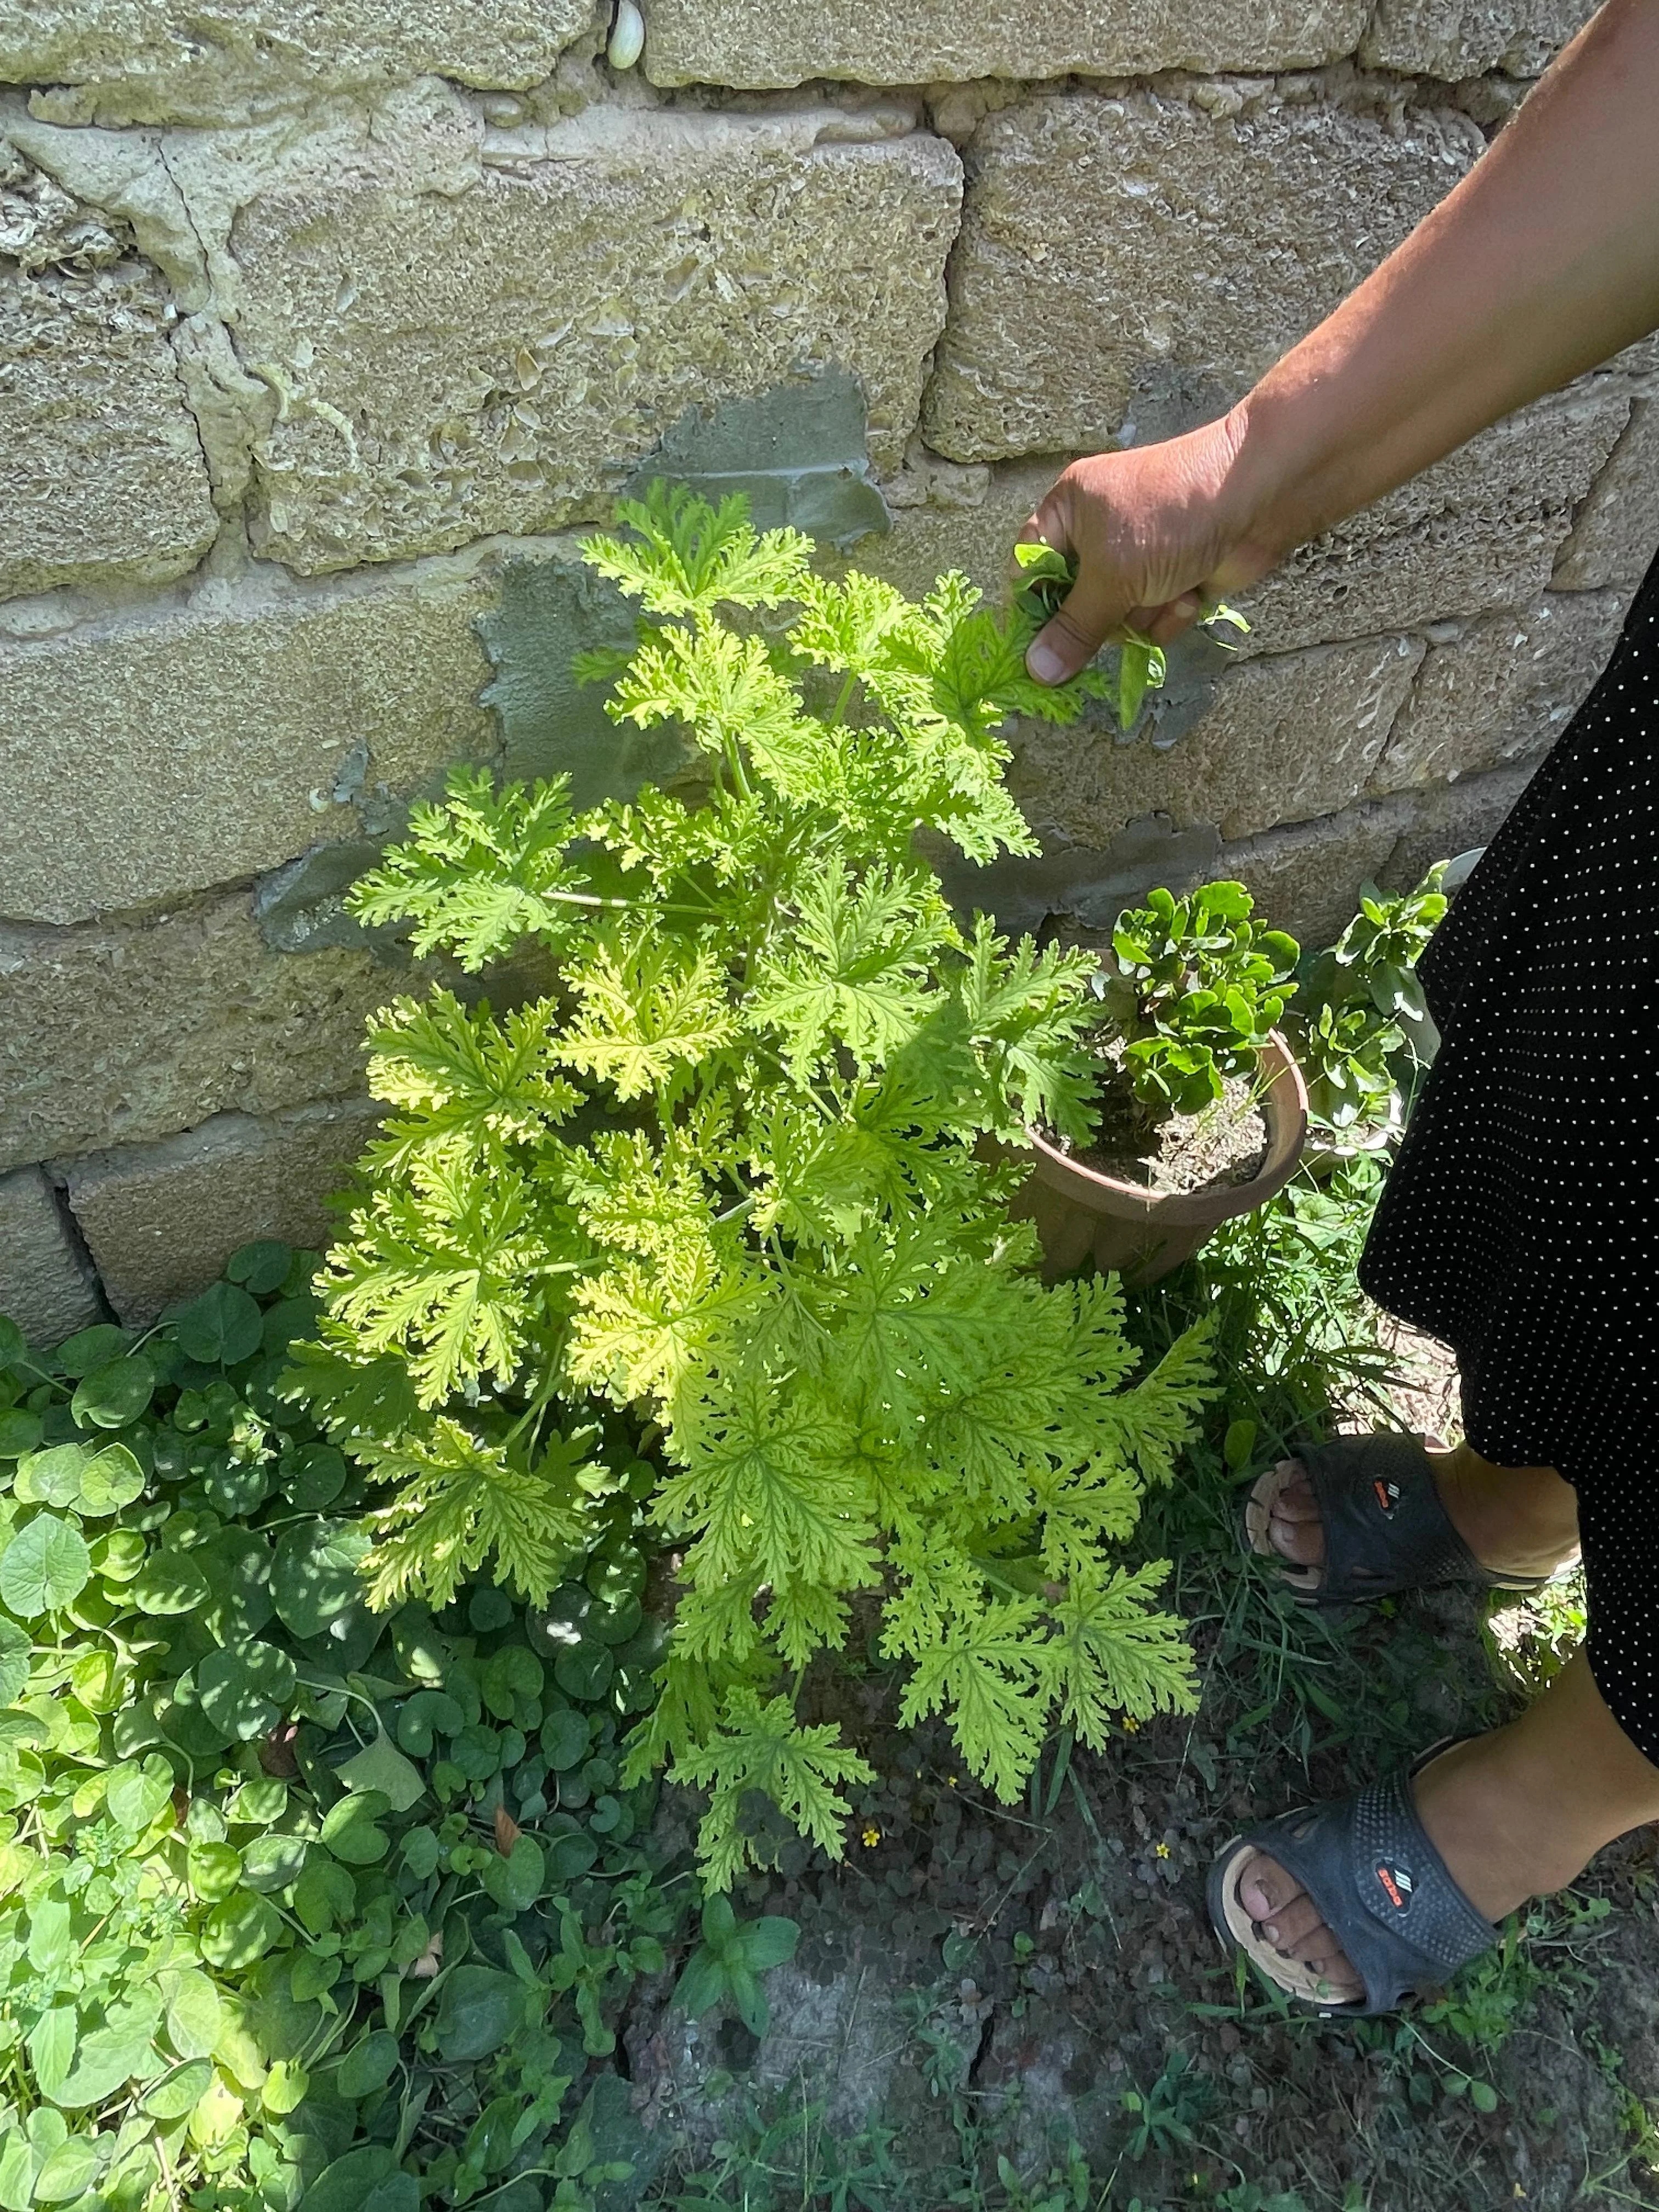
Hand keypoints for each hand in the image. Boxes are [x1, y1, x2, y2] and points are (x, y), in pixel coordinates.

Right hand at [1019, 414, 1285, 684]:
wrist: (1257, 499)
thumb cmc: (1170, 518)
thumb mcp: (1111, 574)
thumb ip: (1073, 627)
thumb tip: (1036, 671)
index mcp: (1068, 511)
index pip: (1028, 567)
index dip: (1029, 610)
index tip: (1033, 652)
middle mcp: (1097, 533)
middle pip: (1072, 604)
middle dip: (1100, 619)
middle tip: (1116, 618)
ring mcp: (1136, 559)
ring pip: (1115, 620)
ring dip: (1141, 618)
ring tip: (1167, 593)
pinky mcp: (1169, 580)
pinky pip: (1151, 621)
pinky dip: (1170, 615)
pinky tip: (1190, 594)